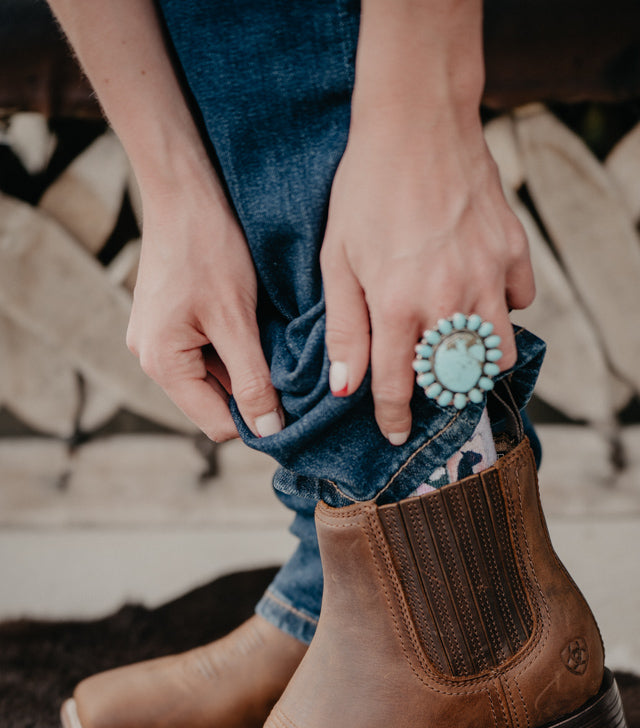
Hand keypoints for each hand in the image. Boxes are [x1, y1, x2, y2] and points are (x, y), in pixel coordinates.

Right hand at [127, 185, 282, 441]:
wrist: (184, 189)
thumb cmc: (209, 246)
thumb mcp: (236, 319)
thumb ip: (252, 381)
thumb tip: (269, 432)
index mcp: (162, 364)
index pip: (218, 424)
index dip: (258, 419)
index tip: (295, 401)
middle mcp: (151, 359)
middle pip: (214, 404)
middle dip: (252, 392)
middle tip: (288, 367)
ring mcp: (156, 341)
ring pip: (214, 380)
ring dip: (245, 369)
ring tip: (267, 338)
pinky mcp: (167, 323)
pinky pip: (207, 354)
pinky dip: (233, 349)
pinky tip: (251, 325)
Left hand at [321, 113, 534, 443]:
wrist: (418, 120)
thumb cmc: (368, 188)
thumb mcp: (338, 258)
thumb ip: (344, 327)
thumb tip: (345, 387)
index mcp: (396, 305)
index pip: (399, 386)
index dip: (394, 417)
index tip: (395, 433)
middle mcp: (447, 300)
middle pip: (456, 381)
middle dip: (441, 395)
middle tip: (429, 387)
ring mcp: (487, 277)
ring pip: (498, 353)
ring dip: (478, 361)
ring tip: (459, 350)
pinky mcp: (514, 251)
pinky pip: (520, 303)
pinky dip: (503, 308)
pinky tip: (480, 292)